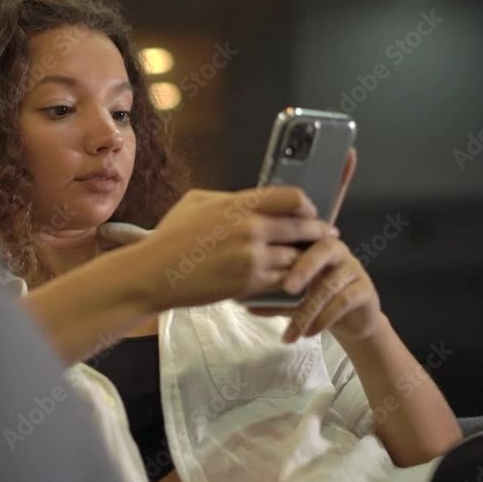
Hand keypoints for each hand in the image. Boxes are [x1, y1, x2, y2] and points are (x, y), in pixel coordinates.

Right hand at [129, 186, 338, 311]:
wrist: (155, 272)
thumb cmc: (170, 237)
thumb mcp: (196, 202)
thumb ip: (227, 198)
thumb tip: (245, 200)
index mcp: (240, 203)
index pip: (293, 197)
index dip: (307, 206)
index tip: (311, 212)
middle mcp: (252, 227)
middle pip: (303, 228)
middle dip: (319, 234)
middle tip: (327, 237)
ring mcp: (253, 256)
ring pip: (297, 257)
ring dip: (306, 261)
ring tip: (312, 264)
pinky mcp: (250, 282)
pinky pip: (285, 281)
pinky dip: (293, 282)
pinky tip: (296, 283)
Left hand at [248, 239, 385, 342]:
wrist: (351, 321)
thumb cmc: (316, 300)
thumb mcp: (291, 298)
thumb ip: (272, 296)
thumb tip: (243, 303)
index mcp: (314, 244)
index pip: (301, 237)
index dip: (285, 246)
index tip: (266, 264)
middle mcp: (336, 250)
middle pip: (322, 250)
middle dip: (303, 269)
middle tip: (287, 288)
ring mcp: (352, 269)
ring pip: (329, 285)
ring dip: (308, 310)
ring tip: (293, 331)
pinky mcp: (364, 290)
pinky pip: (343, 301)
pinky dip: (324, 319)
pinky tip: (309, 333)